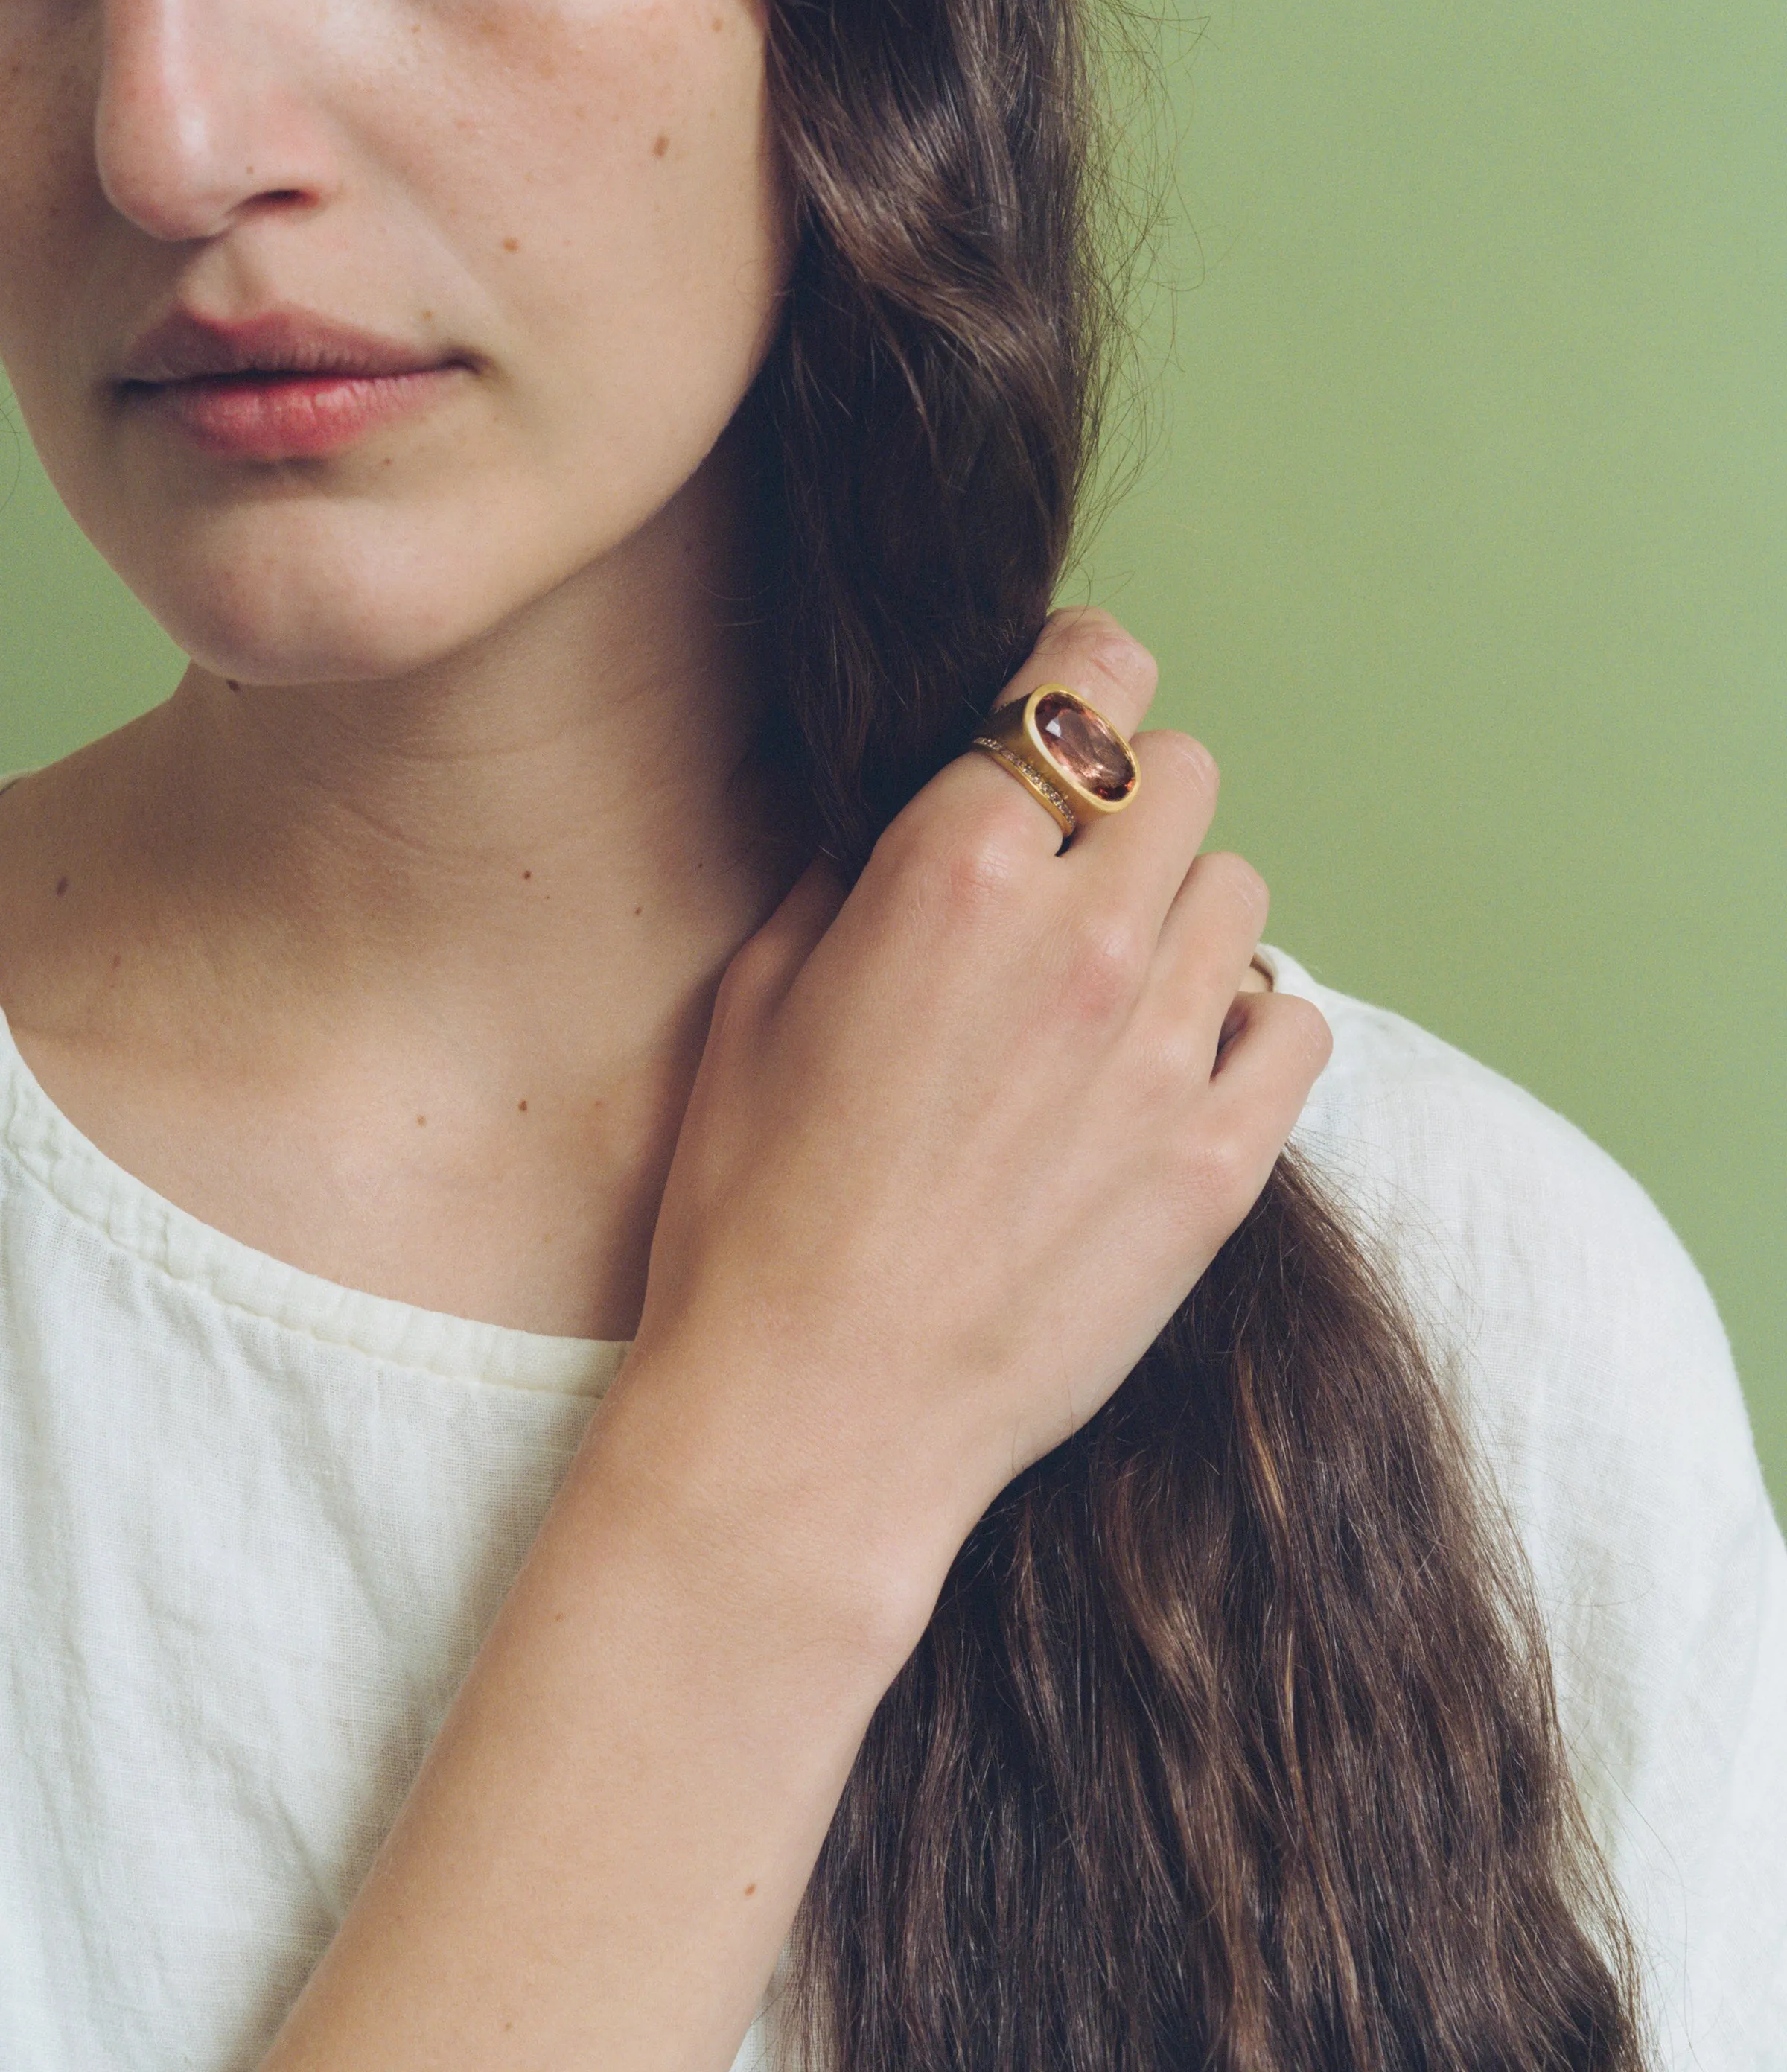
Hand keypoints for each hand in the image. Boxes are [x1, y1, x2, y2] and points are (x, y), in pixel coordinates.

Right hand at [622, 608, 1331, 1643]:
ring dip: (1183, 913)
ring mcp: (1164, 1053)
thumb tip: (920, 808)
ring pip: (1240, 888)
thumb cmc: (754, 1209)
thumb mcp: (758, 998)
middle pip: (1182, 771)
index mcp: (954, 870)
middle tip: (1075, 869)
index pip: (1088, 676)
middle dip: (1127, 800)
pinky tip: (1177, 1063)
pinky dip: (1249, 1022)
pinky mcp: (1219, 1163)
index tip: (1065, 714)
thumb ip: (855, 873)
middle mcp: (1081, 938)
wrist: (814, 1417)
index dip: (1079, 677)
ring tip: (1115, 986)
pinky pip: (1297, 1020)